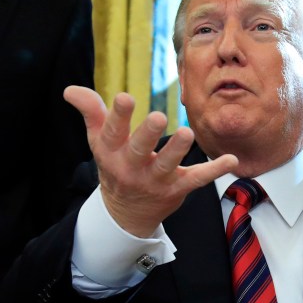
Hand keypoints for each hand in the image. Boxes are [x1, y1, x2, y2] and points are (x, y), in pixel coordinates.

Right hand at [64, 86, 237, 236]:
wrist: (126, 213)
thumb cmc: (115, 165)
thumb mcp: (99, 141)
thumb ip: (90, 112)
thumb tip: (70, 89)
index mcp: (111, 152)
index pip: (112, 132)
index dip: (118, 115)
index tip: (125, 97)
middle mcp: (132, 167)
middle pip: (139, 150)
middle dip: (148, 134)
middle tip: (160, 117)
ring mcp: (155, 180)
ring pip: (167, 165)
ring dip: (177, 150)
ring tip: (187, 133)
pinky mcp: (178, 188)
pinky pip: (197, 179)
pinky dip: (215, 170)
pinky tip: (231, 160)